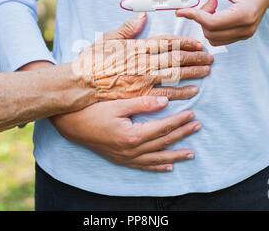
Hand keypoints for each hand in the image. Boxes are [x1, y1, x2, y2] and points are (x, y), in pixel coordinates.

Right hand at [52, 96, 200, 171]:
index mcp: (133, 135)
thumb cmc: (92, 111)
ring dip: (175, 155)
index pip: (163, 127)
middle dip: (182, 134)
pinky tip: (167, 167)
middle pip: (163, 142)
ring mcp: (126, 158)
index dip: (179, 120)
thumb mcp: (117, 104)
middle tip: (197, 127)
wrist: (70, 125)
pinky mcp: (120, 160)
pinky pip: (143, 166)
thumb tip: (165, 101)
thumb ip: (142, 103)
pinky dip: (157, 167)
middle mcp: (131, 150)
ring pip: (156, 158)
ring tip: (191, 154)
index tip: (192, 113)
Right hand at [73, 1, 216, 100]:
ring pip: (175, 74)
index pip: (166, 42)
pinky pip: (166, 94)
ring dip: (193, 72)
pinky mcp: (140, 95)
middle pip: (175, 58)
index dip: (185, 42)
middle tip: (210, 56)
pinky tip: (194, 90)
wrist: (80, 84)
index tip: (197, 43)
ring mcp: (143, 79)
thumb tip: (142, 16)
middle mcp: (142, 62)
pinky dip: (181, 92)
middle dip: (195, 56)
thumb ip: (127, 29)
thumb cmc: (91, 61)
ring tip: (207, 70)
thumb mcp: (107, 39)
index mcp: (136, 46)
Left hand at [175, 0, 268, 45]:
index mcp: (244, 13)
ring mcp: (246, 34)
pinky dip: (212, 27)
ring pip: (213, 39)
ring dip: (206, 23)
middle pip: (210, 33)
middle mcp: (246, 28)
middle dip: (201, 18)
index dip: (194, 16)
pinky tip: (218, 12)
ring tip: (214, 5)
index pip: (212, 23)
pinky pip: (219, 39)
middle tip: (207, 0)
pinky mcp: (243, 35)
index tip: (181, 9)